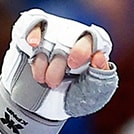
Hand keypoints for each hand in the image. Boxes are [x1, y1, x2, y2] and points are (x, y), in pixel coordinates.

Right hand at [0, 9, 117, 133]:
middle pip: (68, 41)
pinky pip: (36, 26)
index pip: (92, 39)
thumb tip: (99, 56)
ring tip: (41, 80)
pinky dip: (34, 33)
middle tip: (53, 84)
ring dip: (42, 62)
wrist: (39, 107)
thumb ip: (101, 78)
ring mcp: (54, 37)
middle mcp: (74, 40)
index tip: (73, 65)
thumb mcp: (90, 96)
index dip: (82, 49)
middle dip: (58, 65)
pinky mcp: (36, 37)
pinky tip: (33, 44)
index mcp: (91, 50)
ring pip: (49, 38)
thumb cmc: (69, 98)